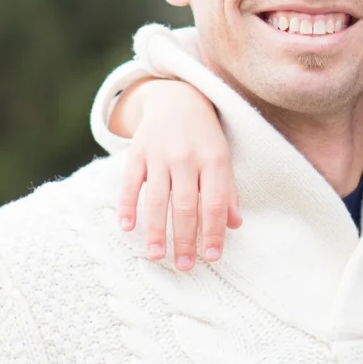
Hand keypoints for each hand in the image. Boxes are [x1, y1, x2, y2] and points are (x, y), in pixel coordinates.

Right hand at [111, 78, 239, 270]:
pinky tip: (127, 227)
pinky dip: (127, 205)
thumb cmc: (204, 136)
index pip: (215, 202)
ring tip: (157, 256)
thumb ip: (228, 191)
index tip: (212, 257)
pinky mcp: (137, 151)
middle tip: (184, 266)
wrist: (176, 97)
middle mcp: (187, 157)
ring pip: (158, 198)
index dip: (214, 232)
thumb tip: (235, 224)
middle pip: (186, 205)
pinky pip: (130, 183)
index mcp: (214, 160)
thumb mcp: (222, 158)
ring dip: (156, 230)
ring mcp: (160, 154)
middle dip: (185, 239)